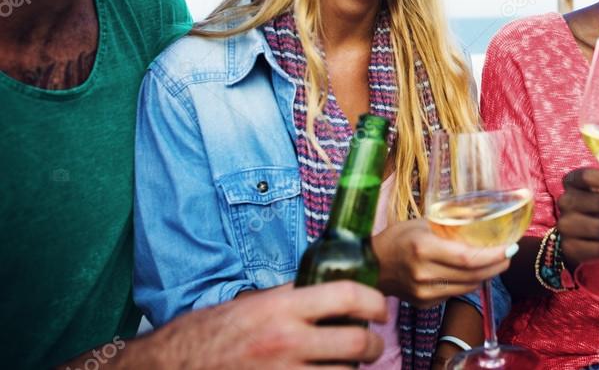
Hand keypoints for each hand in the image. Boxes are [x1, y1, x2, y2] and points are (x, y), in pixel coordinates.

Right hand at [101, 281, 386, 368]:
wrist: (169, 368)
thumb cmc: (207, 335)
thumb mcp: (250, 305)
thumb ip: (290, 296)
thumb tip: (326, 286)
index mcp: (281, 309)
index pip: (347, 296)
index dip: (375, 302)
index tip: (381, 309)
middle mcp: (286, 342)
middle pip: (356, 343)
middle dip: (372, 346)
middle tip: (372, 345)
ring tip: (345, 364)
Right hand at [372, 218, 509, 306]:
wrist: (371, 265)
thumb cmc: (397, 238)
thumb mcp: (422, 223)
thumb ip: (450, 224)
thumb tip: (482, 219)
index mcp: (423, 248)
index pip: (467, 258)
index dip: (493, 255)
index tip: (510, 247)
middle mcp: (424, 273)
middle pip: (472, 275)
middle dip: (496, 265)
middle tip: (510, 254)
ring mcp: (424, 291)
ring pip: (467, 287)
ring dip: (487, 275)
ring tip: (497, 262)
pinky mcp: (425, 303)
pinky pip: (455, 293)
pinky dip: (469, 282)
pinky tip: (474, 272)